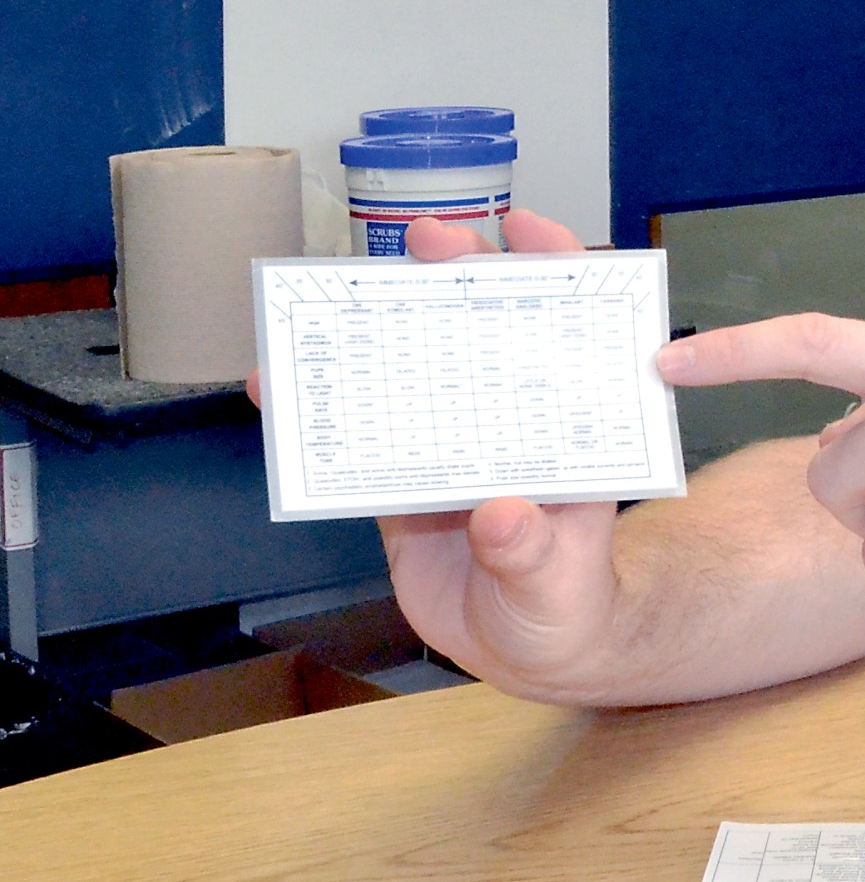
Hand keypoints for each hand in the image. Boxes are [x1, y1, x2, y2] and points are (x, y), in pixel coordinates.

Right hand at [256, 208, 629, 701]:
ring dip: (381, 330)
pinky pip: (360, 440)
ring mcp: (457, 447)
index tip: (519, 228)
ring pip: (419, 371)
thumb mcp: (559, 585)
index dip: (553, 272)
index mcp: (569, 429)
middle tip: (421, 239)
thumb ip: (534, 553)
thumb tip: (502, 513)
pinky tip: (276, 387)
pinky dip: (317, 412)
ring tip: (329, 296)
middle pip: (488, 331)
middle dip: (456, 278)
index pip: (572, 331)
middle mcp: (513, 423)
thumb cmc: (570, 609)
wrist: (527, 653)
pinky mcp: (405, 487)